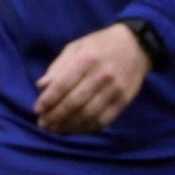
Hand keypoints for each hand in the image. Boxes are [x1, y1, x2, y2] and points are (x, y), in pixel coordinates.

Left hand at [33, 22, 152, 134]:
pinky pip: (103, 120)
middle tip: (43, 124)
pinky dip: (87, 128)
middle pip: (74, 103)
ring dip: (69, 126)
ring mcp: (114, 90)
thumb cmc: (100, 45)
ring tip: (56, 129)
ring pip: (88, 115)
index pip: (63, 84)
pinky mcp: (123, 101)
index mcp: (86, 59)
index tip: (37, 110)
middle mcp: (101, 76)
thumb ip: (58, 67)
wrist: (137, 46)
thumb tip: (41, 87)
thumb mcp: (76, 47)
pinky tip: (75, 129)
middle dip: (55, 116)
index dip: (48, 100)